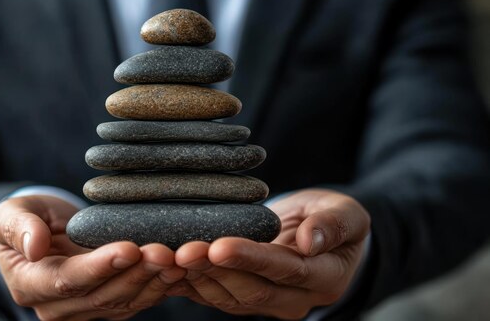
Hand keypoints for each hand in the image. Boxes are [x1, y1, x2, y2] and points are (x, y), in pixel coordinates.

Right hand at [0, 195, 184, 320]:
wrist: (42, 233)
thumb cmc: (26, 219)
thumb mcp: (12, 214)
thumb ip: (19, 227)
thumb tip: (34, 246)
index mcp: (29, 284)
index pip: (67, 281)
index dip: (99, 267)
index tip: (128, 249)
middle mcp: (57, 307)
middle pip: (101, 296)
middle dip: (135, 274)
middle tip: (163, 252)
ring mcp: (84, 311)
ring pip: (123, 302)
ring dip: (152, 282)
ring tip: (175, 259)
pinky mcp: (108, 306)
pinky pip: (136, 301)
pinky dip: (159, 287)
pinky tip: (178, 269)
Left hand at [168, 189, 370, 319]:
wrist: (318, 234)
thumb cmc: (333, 217)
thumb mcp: (347, 213)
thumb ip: (335, 224)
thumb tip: (312, 240)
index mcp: (324, 278)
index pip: (284, 272)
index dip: (251, 260)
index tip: (220, 245)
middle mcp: (295, 299)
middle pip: (251, 290)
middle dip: (215, 270)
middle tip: (185, 251)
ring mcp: (269, 304)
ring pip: (229, 298)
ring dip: (199, 278)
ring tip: (172, 256)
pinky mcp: (244, 298)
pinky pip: (215, 296)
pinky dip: (190, 284)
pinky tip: (168, 268)